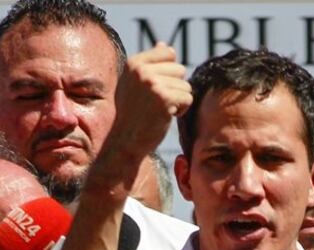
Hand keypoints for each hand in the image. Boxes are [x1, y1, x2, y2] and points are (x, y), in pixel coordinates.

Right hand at [106, 43, 191, 160]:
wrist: (126, 141)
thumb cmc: (131, 113)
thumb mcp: (135, 84)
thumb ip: (149, 64)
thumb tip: (164, 45)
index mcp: (134, 63)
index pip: (167, 53)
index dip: (169, 73)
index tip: (154, 89)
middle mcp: (142, 70)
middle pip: (180, 69)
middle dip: (174, 87)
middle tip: (156, 103)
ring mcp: (153, 84)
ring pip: (186, 85)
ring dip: (178, 101)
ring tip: (159, 110)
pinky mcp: (165, 99)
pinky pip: (188, 98)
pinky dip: (182, 110)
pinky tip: (166, 116)